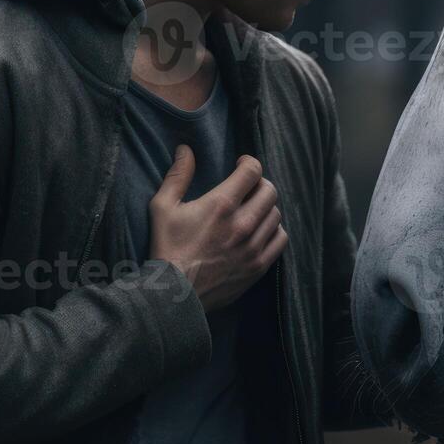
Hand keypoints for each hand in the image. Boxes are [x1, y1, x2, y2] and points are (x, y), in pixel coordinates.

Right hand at [148, 146, 288, 312]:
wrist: (172, 294)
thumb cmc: (166, 248)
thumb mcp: (163, 207)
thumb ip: (177, 176)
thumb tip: (186, 150)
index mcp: (221, 205)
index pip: (253, 171)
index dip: (248, 163)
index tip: (240, 165)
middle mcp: (243, 224)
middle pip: (270, 190)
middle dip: (259, 184)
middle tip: (247, 188)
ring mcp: (253, 246)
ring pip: (276, 214)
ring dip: (266, 208)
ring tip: (252, 210)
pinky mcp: (258, 266)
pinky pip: (280, 240)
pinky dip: (273, 231)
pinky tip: (260, 231)